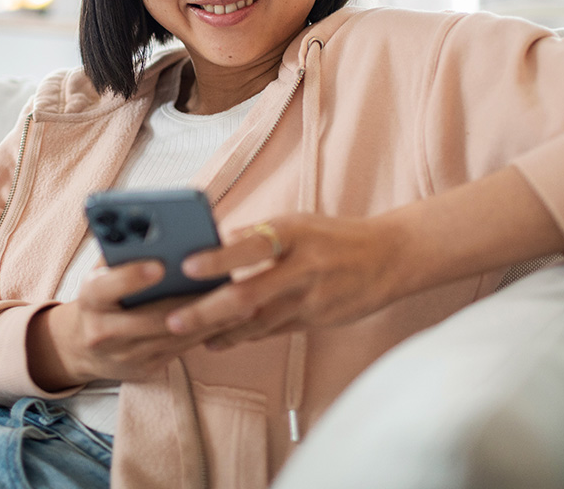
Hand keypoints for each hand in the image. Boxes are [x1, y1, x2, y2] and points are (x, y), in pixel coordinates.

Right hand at [28, 258, 253, 388]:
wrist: (79, 347)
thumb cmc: (102, 295)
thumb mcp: (101, 272)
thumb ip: (122, 253)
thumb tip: (155, 228)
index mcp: (89, 298)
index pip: (107, 287)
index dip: (131, 276)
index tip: (160, 264)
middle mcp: (102, 331)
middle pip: (151, 319)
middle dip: (190, 303)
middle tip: (225, 286)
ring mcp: (124, 355)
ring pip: (173, 337)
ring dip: (210, 321)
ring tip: (243, 303)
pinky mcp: (144, 369)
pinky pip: (181, 351)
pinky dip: (207, 334)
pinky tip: (233, 320)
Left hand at [164, 213, 412, 349]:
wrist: (390, 258)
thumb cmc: (335, 236)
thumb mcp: (298, 223)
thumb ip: (258, 236)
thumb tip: (213, 243)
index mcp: (294, 234)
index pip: (251, 246)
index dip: (219, 259)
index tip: (187, 266)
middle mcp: (302, 268)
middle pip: (248, 295)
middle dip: (207, 311)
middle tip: (173, 320)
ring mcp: (310, 299)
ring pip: (257, 322)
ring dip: (219, 331)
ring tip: (186, 335)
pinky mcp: (315, 321)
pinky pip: (272, 332)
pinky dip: (243, 336)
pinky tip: (218, 340)